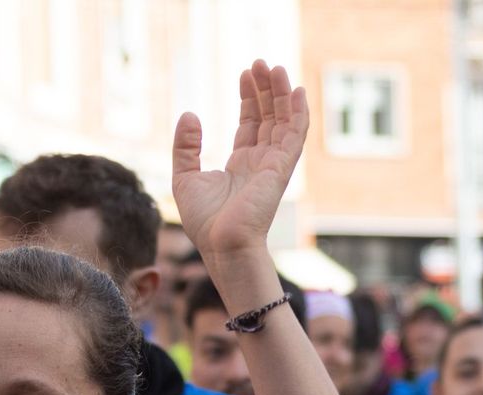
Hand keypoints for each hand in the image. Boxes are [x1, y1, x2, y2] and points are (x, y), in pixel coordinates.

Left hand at [172, 60, 308, 259]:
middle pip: (269, 118)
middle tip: (261, 62)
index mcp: (242, 164)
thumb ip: (186, 146)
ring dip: (281, 95)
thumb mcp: (184, 176)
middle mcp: (261, 163)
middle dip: (266, 90)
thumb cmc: (205, 221)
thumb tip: (191, 114)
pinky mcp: (280, 169)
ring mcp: (273, 165)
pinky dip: (298, 114)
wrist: (222, 244)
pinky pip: (294, 136)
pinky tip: (297, 93)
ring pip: (283, 122)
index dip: (249, 99)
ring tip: (275, 68)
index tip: (245, 74)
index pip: (251, 124)